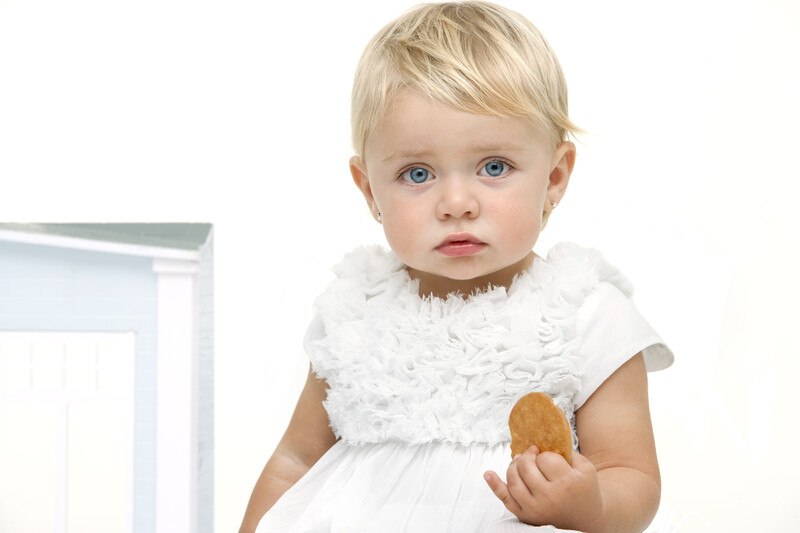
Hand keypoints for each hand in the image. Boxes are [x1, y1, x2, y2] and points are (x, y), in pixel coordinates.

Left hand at [484, 446, 602, 531]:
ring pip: (514, 480)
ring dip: (514, 466)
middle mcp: (550, 497)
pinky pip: (505, 499)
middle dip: (527, 457)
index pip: (544, 459)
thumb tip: (543, 433)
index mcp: (567, 482)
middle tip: (532, 454)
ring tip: (521, 462)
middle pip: (526, 468)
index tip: (549, 458)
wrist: (586, 518)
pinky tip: (488, 474)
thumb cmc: (584, 489)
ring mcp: (535, 509)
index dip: (544, 455)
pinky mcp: (525, 516)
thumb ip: (566, 450)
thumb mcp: (584, 467)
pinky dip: (494, 485)